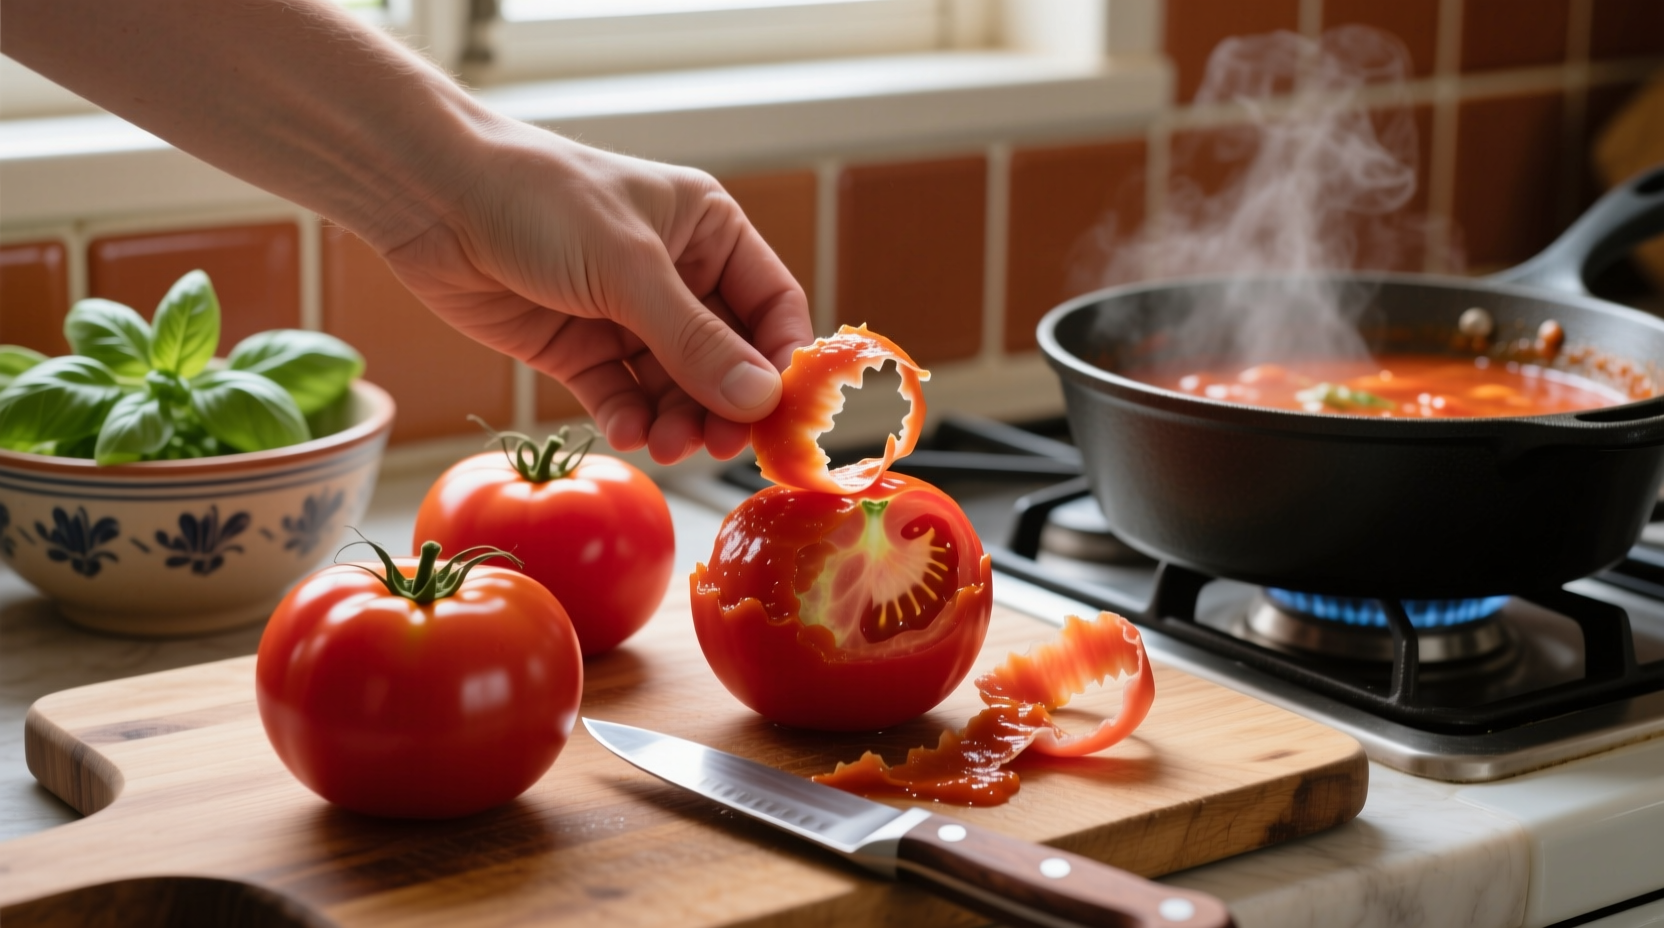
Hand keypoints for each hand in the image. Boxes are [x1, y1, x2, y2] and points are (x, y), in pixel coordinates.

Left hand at [380, 122, 812, 463]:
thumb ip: (695, 340)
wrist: (432, 199)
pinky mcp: (579, 350)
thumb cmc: (540, 202)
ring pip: (675, 388)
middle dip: (725, 405)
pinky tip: (627, 433)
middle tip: (719, 446)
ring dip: (677, 421)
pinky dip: (629, 420)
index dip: (781, 363)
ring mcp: (627, 316)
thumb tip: (761, 401)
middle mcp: (676, 275)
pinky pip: (622, 397)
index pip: (772, 308)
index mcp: (708, 232)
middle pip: (727, 359)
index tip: (780, 416)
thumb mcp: (629, 269)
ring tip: (666, 446)